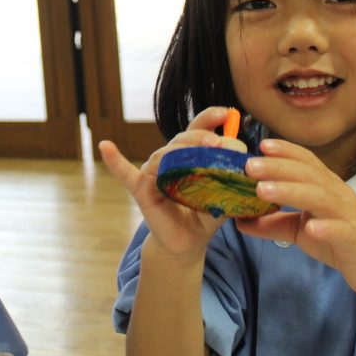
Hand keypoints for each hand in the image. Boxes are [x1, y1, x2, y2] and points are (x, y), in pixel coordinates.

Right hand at [99, 106, 242, 260]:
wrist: (187, 243)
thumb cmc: (205, 215)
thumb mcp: (224, 197)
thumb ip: (233, 181)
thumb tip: (250, 167)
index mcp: (188, 155)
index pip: (197, 129)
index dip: (210, 118)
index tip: (227, 112)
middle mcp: (168, 159)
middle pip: (182, 139)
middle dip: (201, 137)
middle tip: (220, 142)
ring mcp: (152, 172)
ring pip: (164, 154)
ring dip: (181, 149)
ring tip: (204, 149)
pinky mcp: (140, 189)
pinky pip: (125, 174)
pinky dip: (115, 160)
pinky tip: (105, 146)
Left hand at [238, 139, 355, 297]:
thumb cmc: (338, 243)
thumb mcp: (299, 231)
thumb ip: (271, 223)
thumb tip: (238, 220)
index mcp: (326, 188)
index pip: (306, 162)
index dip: (285, 151)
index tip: (261, 145)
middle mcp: (338, 196)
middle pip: (308, 175)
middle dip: (278, 167)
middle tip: (249, 166)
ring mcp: (348, 216)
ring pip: (320, 197)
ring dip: (291, 191)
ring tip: (263, 190)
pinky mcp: (355, 239)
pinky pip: (341, 230)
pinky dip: (326, 227)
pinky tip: (310, 228)